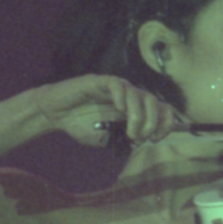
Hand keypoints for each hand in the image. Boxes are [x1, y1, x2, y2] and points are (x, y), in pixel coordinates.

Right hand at [30, 75, 188, 148]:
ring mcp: (115, 89)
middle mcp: (128, 97)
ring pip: (138, 94)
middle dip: (152, 122)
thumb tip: (141, 142)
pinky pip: (118, 84)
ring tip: (129, 132)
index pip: (161, 110)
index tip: (155, 139)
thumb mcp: (106, 139)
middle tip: (139, 137)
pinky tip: (118, 109)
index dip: (165, 123)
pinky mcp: (100, 82)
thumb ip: (123, 140)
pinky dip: (122, 96)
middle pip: (154, 101)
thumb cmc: (81, 126)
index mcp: (134, 110)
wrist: (56, 114)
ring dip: (139, 116)